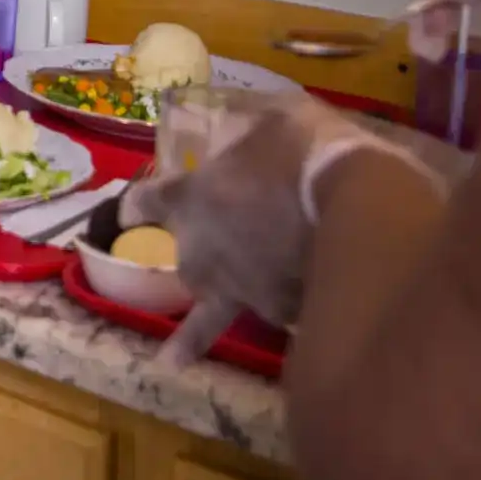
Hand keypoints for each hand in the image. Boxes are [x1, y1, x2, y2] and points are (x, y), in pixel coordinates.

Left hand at [123, 95, 437, 365]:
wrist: (355, 210)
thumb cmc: (305, 151)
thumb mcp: (275, 118)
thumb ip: (251, 125)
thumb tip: (241, 118)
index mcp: (190, 199)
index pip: (146, 202)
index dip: (135, 206)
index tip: (125, 214)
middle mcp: (201, 250)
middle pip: (183, 261)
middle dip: (190, 259)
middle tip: (195, 262)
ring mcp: (236, 287)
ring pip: (210, 307)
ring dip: (194, 330)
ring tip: (171, 361)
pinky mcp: (277, 313)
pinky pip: (270, 317)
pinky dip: (277, 322)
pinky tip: (285, 342)